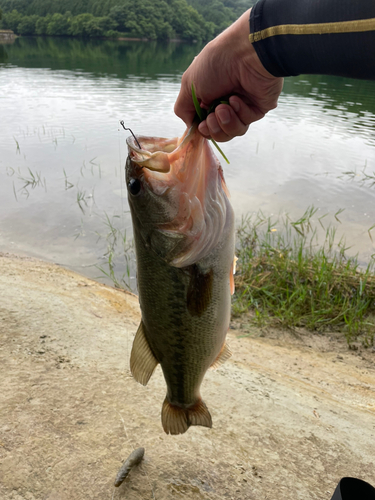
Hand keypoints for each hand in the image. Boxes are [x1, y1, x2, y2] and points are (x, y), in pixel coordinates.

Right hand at [174, 9, 283, 141]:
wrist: (244, 53)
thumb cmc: (215, 64)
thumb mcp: (189, 85)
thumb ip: (183, 109)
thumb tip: (191, 125)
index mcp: (208, 95)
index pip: (204, 123)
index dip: (202, 129)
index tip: (201, 125)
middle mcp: (225, 101)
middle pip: (218, 132)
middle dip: (213, 129)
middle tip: (211, 118)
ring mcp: (242, 105)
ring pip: (232, 131)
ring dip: (225, 123)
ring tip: (223, 108)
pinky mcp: (258, 107)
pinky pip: (245, 122)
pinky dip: (239, 113)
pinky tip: (236, 99)